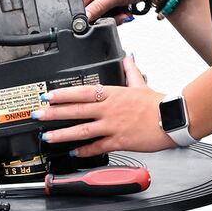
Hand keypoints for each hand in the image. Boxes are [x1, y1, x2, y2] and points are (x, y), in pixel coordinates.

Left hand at [31, 55, 174, 155]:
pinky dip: (84, 151)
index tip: (47, 95)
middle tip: (38, 115)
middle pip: (76, 111)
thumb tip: (127, 57)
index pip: (82, 92)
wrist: (173, 119)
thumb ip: (130, 71)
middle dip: (54, 113)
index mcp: (113, 93)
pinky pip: (98, 147)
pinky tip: (73, 153)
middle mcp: (109, 109)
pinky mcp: (119, 141)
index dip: (63, 94)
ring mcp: (113, 126)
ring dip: (63, 134)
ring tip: (48, 137)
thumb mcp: (141, 83)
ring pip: (82, 130)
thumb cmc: (159, 103)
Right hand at [83, 0, 159, 22]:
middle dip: (103, 16)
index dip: (86, 14)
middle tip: (116, 15)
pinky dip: (117, 16)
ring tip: (123, 12)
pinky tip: (125, 12)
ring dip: (112, 17)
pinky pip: (109, 14)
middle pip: (90, 10)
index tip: (95, 20)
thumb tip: (84, 18)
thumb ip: (98, 7)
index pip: (80, 1)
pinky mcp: (112, 1)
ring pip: (100, 15)